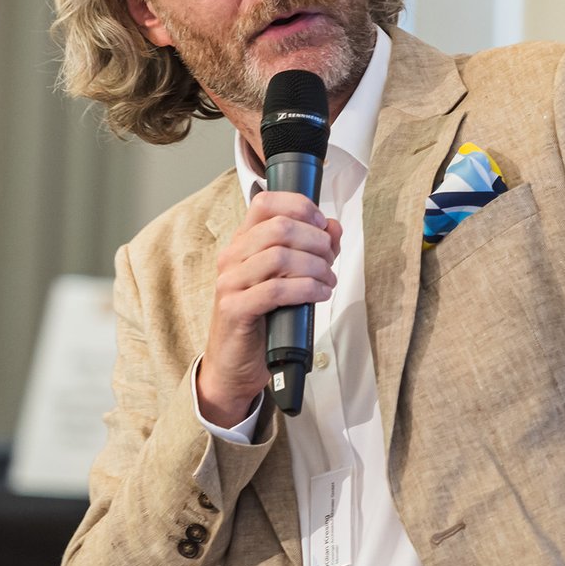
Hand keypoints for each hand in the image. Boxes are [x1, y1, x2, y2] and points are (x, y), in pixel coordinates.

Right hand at [196, 192, 342, 424]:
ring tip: (328, 281)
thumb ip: (311, 250)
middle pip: (279, 228)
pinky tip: (320, 294)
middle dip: (316, 242)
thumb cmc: (265, 318)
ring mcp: (230, 282)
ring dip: (315, 267)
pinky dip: (306, 289)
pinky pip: (276, 289)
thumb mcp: (290, 278)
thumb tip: (334, 228)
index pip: (265, 202)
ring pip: (279, 256)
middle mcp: (232, 256)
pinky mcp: (234, 309)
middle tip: (330, 261)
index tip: (322, 225)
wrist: (236, 363)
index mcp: (243, 242)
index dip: (299, 207)